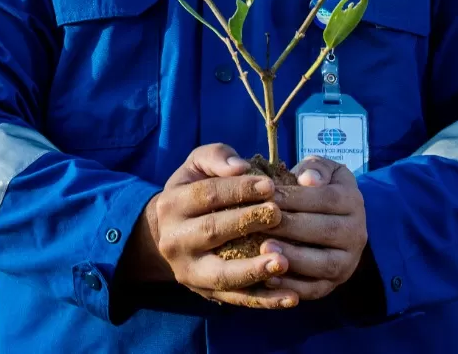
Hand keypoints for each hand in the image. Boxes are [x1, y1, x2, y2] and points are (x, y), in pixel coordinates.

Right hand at [121, 143, 300, 309]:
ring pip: (222, 273)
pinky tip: (292, 297)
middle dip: (247, 222)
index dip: (239, 190)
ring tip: (283, 262)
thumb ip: (216, 157)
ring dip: (254, 269)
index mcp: (172, 204)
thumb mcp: (195, 167)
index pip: (207, 195)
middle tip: (278, 215)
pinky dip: (265, 300)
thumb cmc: (192, 192)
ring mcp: (190, 271)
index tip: (270, 186)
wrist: (166, 234)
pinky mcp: (206, 292)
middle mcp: (175, 240)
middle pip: (212, 231)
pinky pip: (237, 299)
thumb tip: (240, 166)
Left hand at [252, 156, 367, 303]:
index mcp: (353, 202)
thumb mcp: (319, 169)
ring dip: (293, 258)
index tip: (266, 195)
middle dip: (291, 227)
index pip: (326, 199)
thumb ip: (315, 167)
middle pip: (326, 231)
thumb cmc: (315, 187)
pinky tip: (268, 278)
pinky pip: (316, 289)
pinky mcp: (334, 283)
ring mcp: (348, 261)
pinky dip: (293, 286)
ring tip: (264, 249)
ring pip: (325, 263)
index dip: (295, 197)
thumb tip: (309, 179)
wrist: (328, 216)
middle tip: (260, 224)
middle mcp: (357, 234)